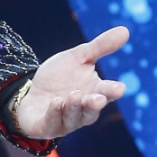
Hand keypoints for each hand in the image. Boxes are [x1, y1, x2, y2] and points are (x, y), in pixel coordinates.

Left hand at [14, 25, 129, 138]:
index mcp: (95, 92)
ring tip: (74, 95)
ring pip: (74, 117)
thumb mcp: (77, 58)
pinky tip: (57, 102)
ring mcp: (66, 120)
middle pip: (92, 108)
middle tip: (98, 98)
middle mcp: (84, 109)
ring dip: (74, 107)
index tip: (119, 88)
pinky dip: (55, 113)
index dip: (112, 91)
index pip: (107, 92)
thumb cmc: (58, 77)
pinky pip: (53, 122)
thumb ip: (99, 47)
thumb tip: (125, 30)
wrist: (30, 92)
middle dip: (95, 103)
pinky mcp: (48, 126)